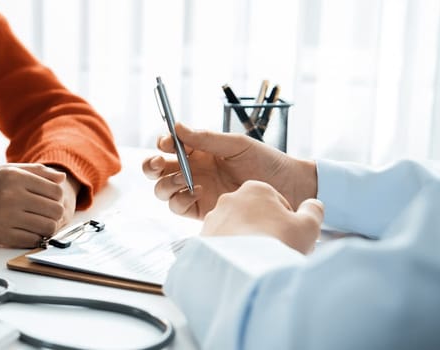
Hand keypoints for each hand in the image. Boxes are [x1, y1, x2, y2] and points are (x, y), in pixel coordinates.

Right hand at [0, 164, 75, 247]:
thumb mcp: (11, 170)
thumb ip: (37, 171)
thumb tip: (62, 178)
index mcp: (15, 178)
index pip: (55, 191)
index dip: (58, 196)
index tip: (50, 198)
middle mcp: (11, 197)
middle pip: (55, 210)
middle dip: (55, 212)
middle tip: (47, 212)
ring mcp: (6, 218)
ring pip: (48, 227)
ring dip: (48, 227)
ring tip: (40, 222)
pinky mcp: (2, 235)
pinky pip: (33, 240)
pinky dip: (36, 237)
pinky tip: (30, 230)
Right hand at [142, 123, 316, 218]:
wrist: (288, 189)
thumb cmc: (266, 161)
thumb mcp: (236, 144)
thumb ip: (206, 138)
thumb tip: (176, 127)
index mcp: (199, 151)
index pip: (170, 146)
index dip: (163, 143)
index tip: (166, 143)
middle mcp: (193, 170)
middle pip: (157, 170)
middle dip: (151, 165)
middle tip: (159, 163)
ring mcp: (195, 191)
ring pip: (162, 189)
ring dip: (165, 183)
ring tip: (184, 179)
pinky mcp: (200, 211)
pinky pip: (177, 207)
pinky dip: (180, 199)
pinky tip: (198, 192)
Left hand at [201, 181, 323, 253]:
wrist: (245, 270)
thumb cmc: (278, 244)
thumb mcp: (308, 226)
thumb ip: (313, 211)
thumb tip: (313, 205)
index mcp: (255, 189)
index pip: (275, 202)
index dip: (287, 221)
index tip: (289, 236)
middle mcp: (229, 199)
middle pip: (253, 214)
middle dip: (264, 229)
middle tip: (275, 249)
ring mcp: (212, 219)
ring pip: (236, 229)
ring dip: (246, 240)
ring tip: (258, 259)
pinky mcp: (202, 239)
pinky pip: (221, 244)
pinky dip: (231, 253)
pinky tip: (242, 264)